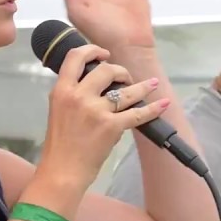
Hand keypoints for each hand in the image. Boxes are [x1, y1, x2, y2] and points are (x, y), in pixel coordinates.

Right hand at [37, 44, 169, 184]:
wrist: (62, 171)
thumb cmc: (60, 145)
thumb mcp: (57, 111)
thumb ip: (72, 94)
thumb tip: (95, 85)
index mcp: (62, 90)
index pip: (75, 57)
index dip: (92, 50)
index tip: (104, 53)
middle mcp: (78, 96)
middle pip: (106, 70)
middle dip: (120, 71)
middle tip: (125, 78)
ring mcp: (96, 111)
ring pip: (126, 90)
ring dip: (142, 86)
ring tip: (151, 84)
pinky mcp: (111, 126)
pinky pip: (138, 114)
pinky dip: (153, 109)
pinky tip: (163, 104)